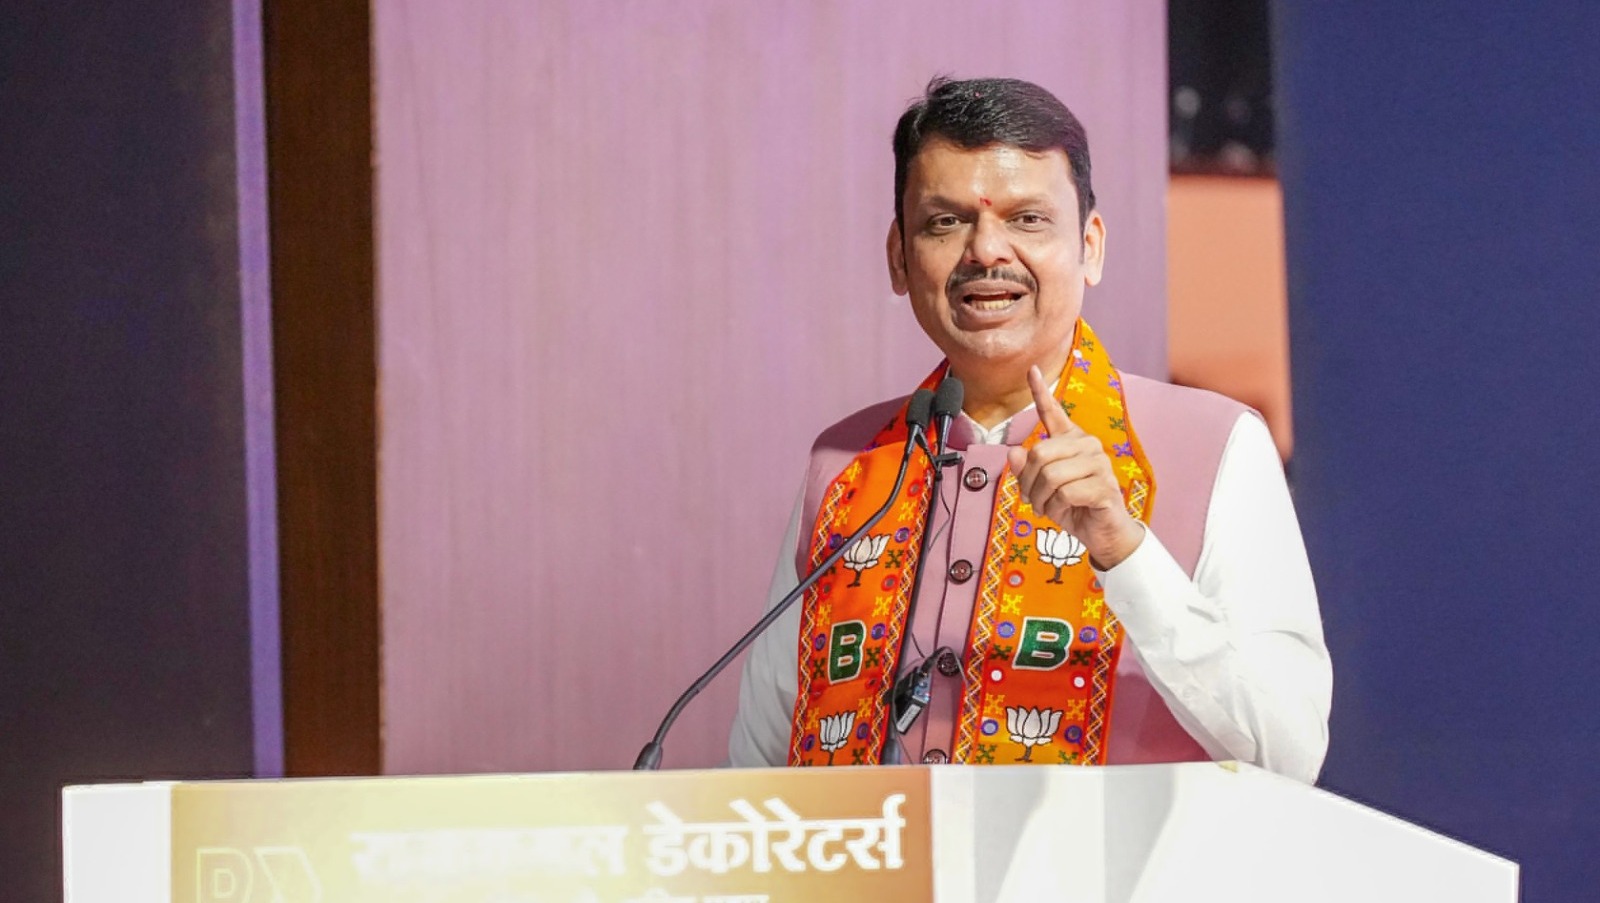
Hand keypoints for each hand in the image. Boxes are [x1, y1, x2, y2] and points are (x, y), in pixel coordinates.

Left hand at [1006, 365, 1145, 569]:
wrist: (1100, 532)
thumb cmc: (1071, 506)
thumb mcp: (1040, 489)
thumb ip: (1026, 469)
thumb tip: (1014, 452)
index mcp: (1071, 441)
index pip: (1052, 412)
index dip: (1040, 391)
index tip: (1030, 369)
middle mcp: (1087, 445)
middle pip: (1040, 453)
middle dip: (1029, 483)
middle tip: (1032, 500)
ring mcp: (1099, 463)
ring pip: (1051, 475)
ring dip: (1041, 498)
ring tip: (1047, 508)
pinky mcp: (1104, 486)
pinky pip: (1065, 493)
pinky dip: (1057, 508)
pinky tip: (1067, 512)